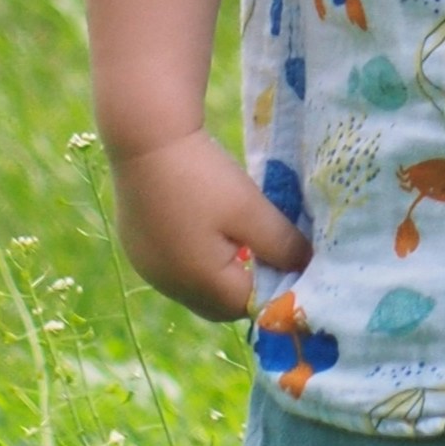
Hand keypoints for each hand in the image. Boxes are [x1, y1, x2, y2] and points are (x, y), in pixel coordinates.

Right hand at [106, 123, 311, 320]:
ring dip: (220, 271)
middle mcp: (170, 287)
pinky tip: (202, 223)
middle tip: (266, 246)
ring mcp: (150, 269)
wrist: (145, 140)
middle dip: (248, 283)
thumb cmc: (202, 177)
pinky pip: (175, 267)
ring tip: (236, 232)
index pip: (248, 306)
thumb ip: (281, 244)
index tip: (289, 257)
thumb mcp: (250, 209)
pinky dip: (196, 256)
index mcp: (199, 285)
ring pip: (196, 286)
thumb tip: (306, 267)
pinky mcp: (138, 249)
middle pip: (220, 303)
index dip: (273, 286)